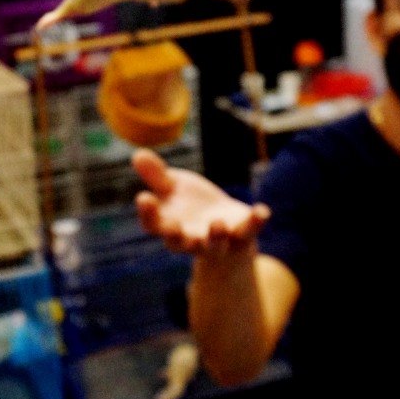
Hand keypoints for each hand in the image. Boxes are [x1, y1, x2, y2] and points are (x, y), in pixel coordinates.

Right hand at [132, 148, 269, 257]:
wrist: (225, 226)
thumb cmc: (191, 206)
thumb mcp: (174, 188)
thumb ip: (157, 176)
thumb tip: (137, 154)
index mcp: (169, 226)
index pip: (153, 225)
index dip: (148, 214)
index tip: (144, 197)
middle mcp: (190, 239)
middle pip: (180, 243)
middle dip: (177, 236)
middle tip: (173, 226)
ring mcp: (217, 241)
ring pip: (215, 244)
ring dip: (216, 236)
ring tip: (217, 223)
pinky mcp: (241, 236)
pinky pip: (249, 232)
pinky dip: (255, 222)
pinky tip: (262, 210)